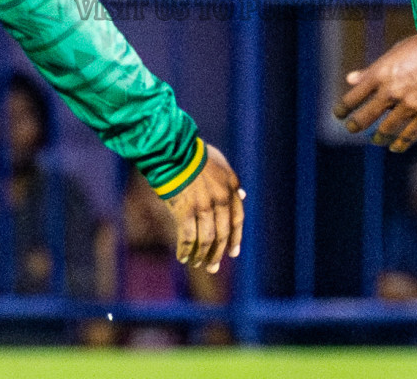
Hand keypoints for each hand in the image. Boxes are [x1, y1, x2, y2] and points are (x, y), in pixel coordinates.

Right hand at [164, 142, 244, 272]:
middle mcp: (221, 199)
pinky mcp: (185, 211)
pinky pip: (188, 238)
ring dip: (202, 255)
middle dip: (217, 254)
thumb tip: (243, 195)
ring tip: (196, 263)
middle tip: (212, 267)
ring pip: (206, 240)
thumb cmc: (194, 153)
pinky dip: (185, 250)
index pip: (237, 219)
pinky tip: (182, 257)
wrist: (173, 149)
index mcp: (231, 187)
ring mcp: (203, 206)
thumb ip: (231, 181)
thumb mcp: (220, 163)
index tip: (232, 253)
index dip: (235, 238)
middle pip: (223, 234)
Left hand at [335, 30, 416, 151]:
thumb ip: (372, 69)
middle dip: (355, 125)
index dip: (343, 108)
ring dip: (377, 136)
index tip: (338, 114)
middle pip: (365, 116)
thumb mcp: (394, 52)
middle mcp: (391, 91)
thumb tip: (351, 79)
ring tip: (374, 139)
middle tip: (351, 129)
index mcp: (380, 73)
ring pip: (386, 128)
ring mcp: (408, 104)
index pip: (353, 96)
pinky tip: (395, 147)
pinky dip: (401, 143)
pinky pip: (410, 134)